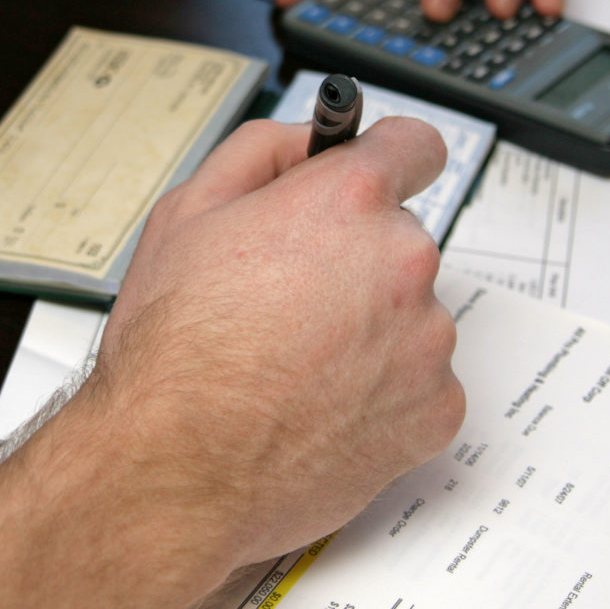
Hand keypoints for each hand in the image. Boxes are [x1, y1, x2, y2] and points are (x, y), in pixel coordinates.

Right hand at [88, 116, 464, 560]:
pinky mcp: (436, 410)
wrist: (176, 467)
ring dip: (370, 330)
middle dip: (356, 261)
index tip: (373, 180)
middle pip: (401, 240)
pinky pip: (420, 384)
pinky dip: (381, 393)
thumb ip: (262, 152)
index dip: (385, 160)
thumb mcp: (186, 212)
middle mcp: (403, 262)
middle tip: (291, 301)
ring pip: (411, 316)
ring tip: (295, 365)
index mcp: (349, 201)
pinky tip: (320, 406)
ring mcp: (427, 341)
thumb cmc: (173, 350)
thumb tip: (309, 141)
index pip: (415, 145)